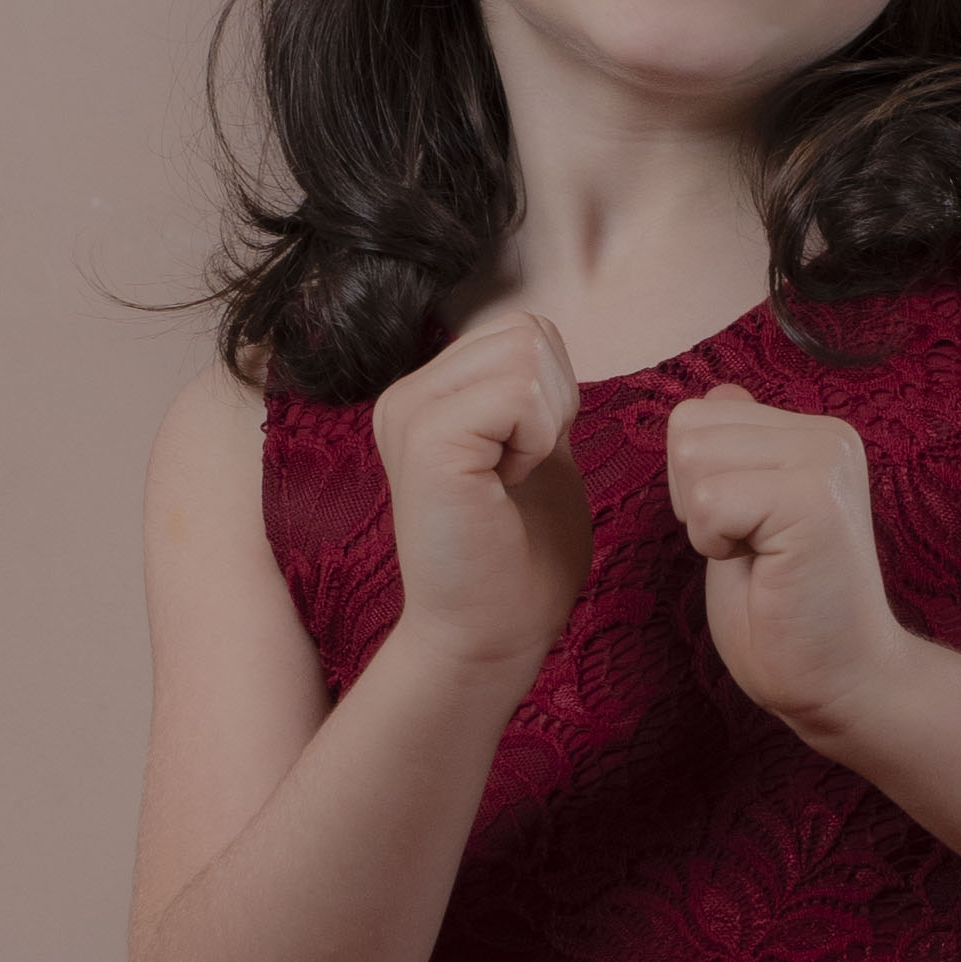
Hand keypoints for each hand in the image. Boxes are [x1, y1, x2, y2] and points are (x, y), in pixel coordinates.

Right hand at [371, 314, 592, 688]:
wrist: (490, 634)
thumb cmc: (521, 557)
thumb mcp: (536, 451)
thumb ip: (532, 394)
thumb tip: (546, 345)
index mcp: (429, 394)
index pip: (523, 328)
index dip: (553, 390)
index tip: (525, 457)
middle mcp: (406, 394)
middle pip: (527, 331)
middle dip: (554, 400)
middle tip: (519, 469)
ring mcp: (409, 412)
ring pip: (525, 352)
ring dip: (544, 423)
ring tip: (508, 479)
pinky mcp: (425, 441)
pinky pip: (518, 394)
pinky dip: (535, 442)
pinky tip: (503, 487)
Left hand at [665, 384, 908, 739]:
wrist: (840, 681)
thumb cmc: (784, 611)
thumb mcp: (745, 515)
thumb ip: (737, 452)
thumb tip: (716, 396)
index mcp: (813, 433)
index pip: (697, 414)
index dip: (695, 482)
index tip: (744, 528)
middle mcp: (827, 434)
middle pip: (688, 428)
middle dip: (695, 497)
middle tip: (750, 545)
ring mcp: (824, 462)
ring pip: (692, 458)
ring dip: (706, 521)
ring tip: (758, 554)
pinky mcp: (814, 500)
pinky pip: (709, 501)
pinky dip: (714, 544)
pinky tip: (764, 567)